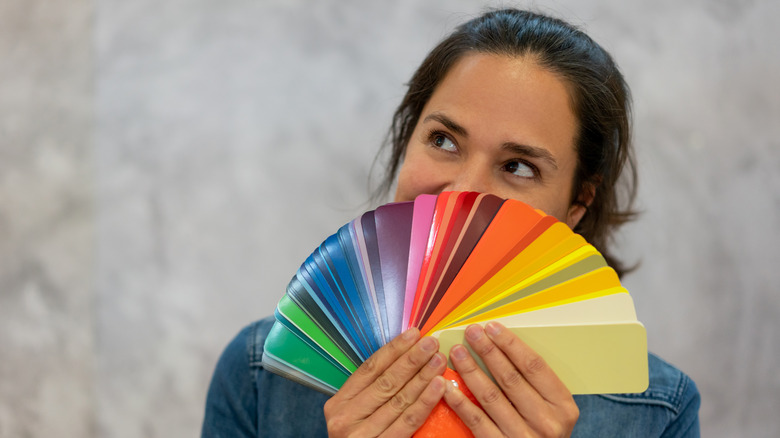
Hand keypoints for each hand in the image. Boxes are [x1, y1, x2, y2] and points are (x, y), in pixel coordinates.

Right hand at [324, 328, 447, 436]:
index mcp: (338, 404)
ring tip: (438, 360)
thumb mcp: (357, 414)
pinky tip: (439, 386)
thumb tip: (403, 358)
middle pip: (385, 382)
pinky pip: (408, 421)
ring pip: (398, 399)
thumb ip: (372, 393)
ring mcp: (360, 436)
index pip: (369, 369)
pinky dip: (425, 401)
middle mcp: (344, 419)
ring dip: (422, 376)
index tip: (413, 333)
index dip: (393, 350)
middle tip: (431, 342)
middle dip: (410, 359)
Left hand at [444, 322, 578, 436]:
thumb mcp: (551, 409)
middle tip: (471, 333)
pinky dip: (461, 402)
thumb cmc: (541, 430)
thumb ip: (535, 385)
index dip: (511, 344)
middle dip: (488, 351)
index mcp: (563, 406)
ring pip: (491, 396)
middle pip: (511, 378)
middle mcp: (546, 422)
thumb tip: (502, 346)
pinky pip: (477, 421)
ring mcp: (523, 437)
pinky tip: (448, 387)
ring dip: (471, 371)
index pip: (534, 366)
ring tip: (457, 352)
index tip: (492, 327)